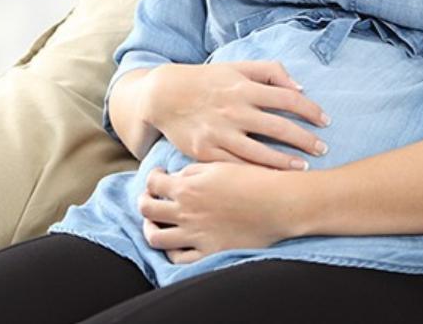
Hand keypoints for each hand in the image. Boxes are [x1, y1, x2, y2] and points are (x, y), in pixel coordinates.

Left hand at [138, 161, 294, 263]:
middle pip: (146, 209)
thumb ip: (192, 171)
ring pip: (155, 237)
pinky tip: (176, 243)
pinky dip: (172, 251)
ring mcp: (195, 234)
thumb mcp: (218, 165)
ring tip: (157, 224)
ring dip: (151, 228)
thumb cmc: (252, 179)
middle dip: (144, 201)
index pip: (152, 183)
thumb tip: (177, 178)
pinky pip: (179, 258)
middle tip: (151, 198)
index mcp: (187, 187)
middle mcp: (186, 211)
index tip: (159, 176)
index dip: (152, 178)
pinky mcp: (209, 252)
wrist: (277, 203)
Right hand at [146, 60, 329, 170]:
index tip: (325, 121)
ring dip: (287, 162)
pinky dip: (257, 173)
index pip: (288, 99)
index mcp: (243, 87)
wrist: (163, 95)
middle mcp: (234, 110)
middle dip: (306, 140)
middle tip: (323, 149)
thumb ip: (270, 71)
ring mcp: (219, 133)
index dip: (311, 110)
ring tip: (304, 168)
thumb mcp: (236, 66)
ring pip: (261, 152)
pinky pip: (237, 166)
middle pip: (280, 128)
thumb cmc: (205, 80)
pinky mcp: (205, 152)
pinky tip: (272, 178)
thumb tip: (300, 88)